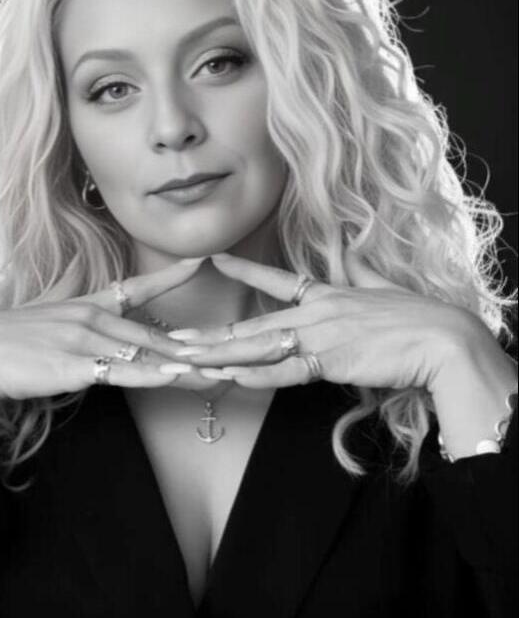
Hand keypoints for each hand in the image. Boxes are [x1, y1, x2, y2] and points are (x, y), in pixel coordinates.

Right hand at [0, 257, 216, 399]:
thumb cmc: (6, 344)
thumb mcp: (45, 322)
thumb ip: (72, 314)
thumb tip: (88, 300)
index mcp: (88, 306)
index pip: (138, 287)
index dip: (172, 275)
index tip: (203, 259)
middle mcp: (92, 318)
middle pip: (154, 335)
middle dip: (196, 346)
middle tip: (231, 352)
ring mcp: (85, 341)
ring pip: (146, 354)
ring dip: (185, 366)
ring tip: (222, 371)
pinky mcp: (75, 366)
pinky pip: (121, 372)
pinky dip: (150, 374)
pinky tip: (175, 377)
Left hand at [166, 250, 473, 390]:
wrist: (441, 339)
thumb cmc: (415, 317)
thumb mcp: (382, 285)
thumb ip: (359, 266)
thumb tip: (349, 241)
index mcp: (326, 295)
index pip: (276, 280)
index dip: (243, 270)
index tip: (213, 258)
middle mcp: (315, 312)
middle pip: (254, 325)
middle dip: (213, 334)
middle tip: (177, 338)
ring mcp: (320, 335)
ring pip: (260, 347)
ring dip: (221, 356)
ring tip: (188, 359)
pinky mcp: (331, 360)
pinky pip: (287, 370)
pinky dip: (259, 374)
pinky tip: (231, 376)